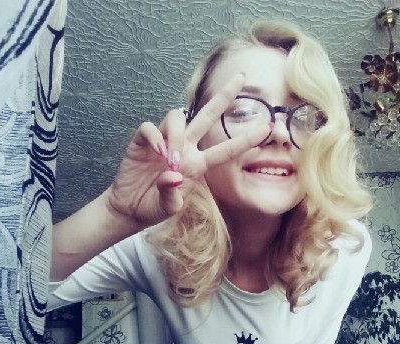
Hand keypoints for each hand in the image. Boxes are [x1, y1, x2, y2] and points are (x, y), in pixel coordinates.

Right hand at [108, 72, 269, 228]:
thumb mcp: (168, 209)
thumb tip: (173, 175)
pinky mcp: (143, 141)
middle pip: (207, 115)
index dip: (247, 139)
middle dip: (224, 96)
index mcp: (198, 164)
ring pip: (177, 118)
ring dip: (176, 135)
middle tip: (242, 78)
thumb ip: (172, 196)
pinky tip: (157, 152)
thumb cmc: (154, 207)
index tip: (268, 128)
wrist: (131, 208)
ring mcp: (165, 141)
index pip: (226, 150)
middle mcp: (185, 148)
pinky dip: (154, 137)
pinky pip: (150, 128)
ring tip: (170, 159)